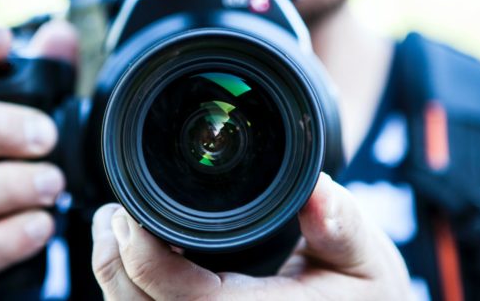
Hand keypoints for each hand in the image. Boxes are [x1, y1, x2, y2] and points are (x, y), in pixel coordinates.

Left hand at [91, 173, 412, 299]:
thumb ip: (342, 226)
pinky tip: (135, 264)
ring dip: (116, 280)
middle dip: (112, 262)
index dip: (143, 255)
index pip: (183, 298)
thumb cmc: (365, 299)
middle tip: (112, 213)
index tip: (130, 211)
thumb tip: (319, 190)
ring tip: (115, 232)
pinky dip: (133, 296)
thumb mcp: (367, 259)